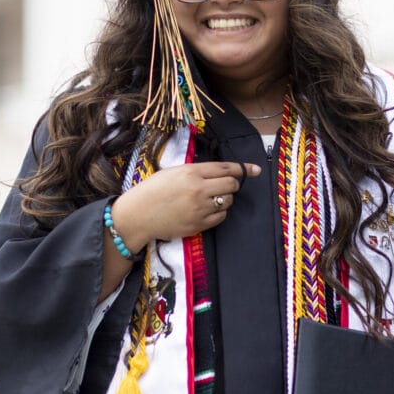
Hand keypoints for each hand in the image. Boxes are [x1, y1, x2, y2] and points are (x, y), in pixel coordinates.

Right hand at [111, 161, 260, 243]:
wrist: (138, 215)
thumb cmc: (152, 190)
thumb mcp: (173, 172)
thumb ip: (196, 171)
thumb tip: (220, 172)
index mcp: (191, 172)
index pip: (225, 168)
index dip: (243, 168)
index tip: (256, 170)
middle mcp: (198, 189)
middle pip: (231, 184)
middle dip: (232, 184)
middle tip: (225, 186)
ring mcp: (199, 208)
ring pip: (228, 201)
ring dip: (225, 199)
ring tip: (211, 198)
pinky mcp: (198, 224)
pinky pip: (221, 216)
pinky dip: (219, 212)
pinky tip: (207, 210)